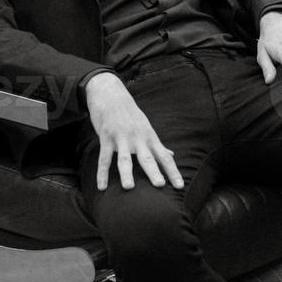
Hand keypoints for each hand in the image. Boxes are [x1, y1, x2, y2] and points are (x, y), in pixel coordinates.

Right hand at [84, 72, 183, 190]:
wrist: (110, 94)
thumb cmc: (130, 114)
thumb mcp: (146, 127)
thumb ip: (158, 144)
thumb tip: (171, 155)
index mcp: (150, 138)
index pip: (164, 157)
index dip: (173, 171)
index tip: (180, 186)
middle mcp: (138, 138)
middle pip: (147, 158)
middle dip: (154, 172)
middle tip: (160, 185)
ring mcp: (121, 138)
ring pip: (125, 159)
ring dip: (126, 173)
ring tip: (128, 187)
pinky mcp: (106, 137)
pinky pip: (104, 158)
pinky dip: (102, 174)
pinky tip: (101, 187)